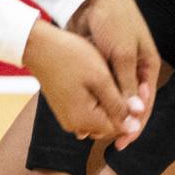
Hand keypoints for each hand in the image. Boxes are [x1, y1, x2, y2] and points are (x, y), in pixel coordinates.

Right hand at [21, 21, 130, 140]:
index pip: (120, 128)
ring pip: (100, 117)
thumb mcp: (101, 78)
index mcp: (85, 120)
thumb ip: (118, 104)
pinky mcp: (65, 108)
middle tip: (122, 80)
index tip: (135, 89)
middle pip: (109, 125)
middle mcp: (75, 125)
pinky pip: (88, 111)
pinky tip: (98, 81)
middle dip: (121, 108)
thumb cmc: (71, 57)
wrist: (39, 46)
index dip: (132, 112)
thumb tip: (134, 127)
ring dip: (109, 103)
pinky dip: (97, 100)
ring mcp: (68, 117)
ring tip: (111, 79)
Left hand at [67, 0, 159, 148]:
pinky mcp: (99, 63)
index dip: (136, 124)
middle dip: (122, 122)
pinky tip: (86, 113)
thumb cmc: (114, 23)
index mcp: (147, 66)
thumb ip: (127, 85)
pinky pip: (100, 87)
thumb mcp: (122, 55)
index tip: (124, 141)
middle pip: (130, 104)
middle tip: (111, 143)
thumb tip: (136, 114)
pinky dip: (96, 100)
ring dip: (107, 113)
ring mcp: (116, 67)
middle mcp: (134, 69)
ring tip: (95, 132)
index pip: (146, 103)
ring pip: (113, 97)